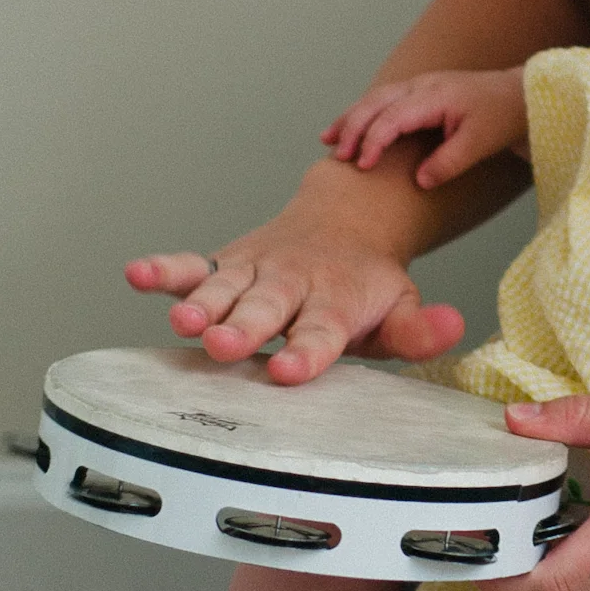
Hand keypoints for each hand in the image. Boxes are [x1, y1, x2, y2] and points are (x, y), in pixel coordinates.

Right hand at [124, 203, 465, 385]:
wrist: (347, 219)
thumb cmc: (366, 283)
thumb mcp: (399, 304)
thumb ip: (418, 326)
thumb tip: (453, 326)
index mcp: (336, 302)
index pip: (323, 332)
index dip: (307, 352)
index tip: (288, 372)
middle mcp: (291, 285)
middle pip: (266, 309)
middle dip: (244, 328)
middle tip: (225, 346)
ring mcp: (254, 271)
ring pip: (224, 288)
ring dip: (201, 303)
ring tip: (181, 319)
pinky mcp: (226, 262)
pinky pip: (192, 265)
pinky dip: (164, 268)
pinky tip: (136, 273)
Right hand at [319, 68, 528, 190]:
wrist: (519, 96)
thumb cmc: (501, 117)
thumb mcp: (481, 143)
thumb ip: (450, 162)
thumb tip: (420, 181)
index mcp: (435, 95)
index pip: (394, 116)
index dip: (375, 140)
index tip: (363, 165)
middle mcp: (421, 85)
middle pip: (376, 102)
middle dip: (353, 128)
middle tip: (338, 156)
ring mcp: (418, 86)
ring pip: (375, 98)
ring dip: (350, 118)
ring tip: (327, 140)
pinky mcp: (417, 93)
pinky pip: (382, 101)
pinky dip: (362, 114)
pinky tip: (347, 129)